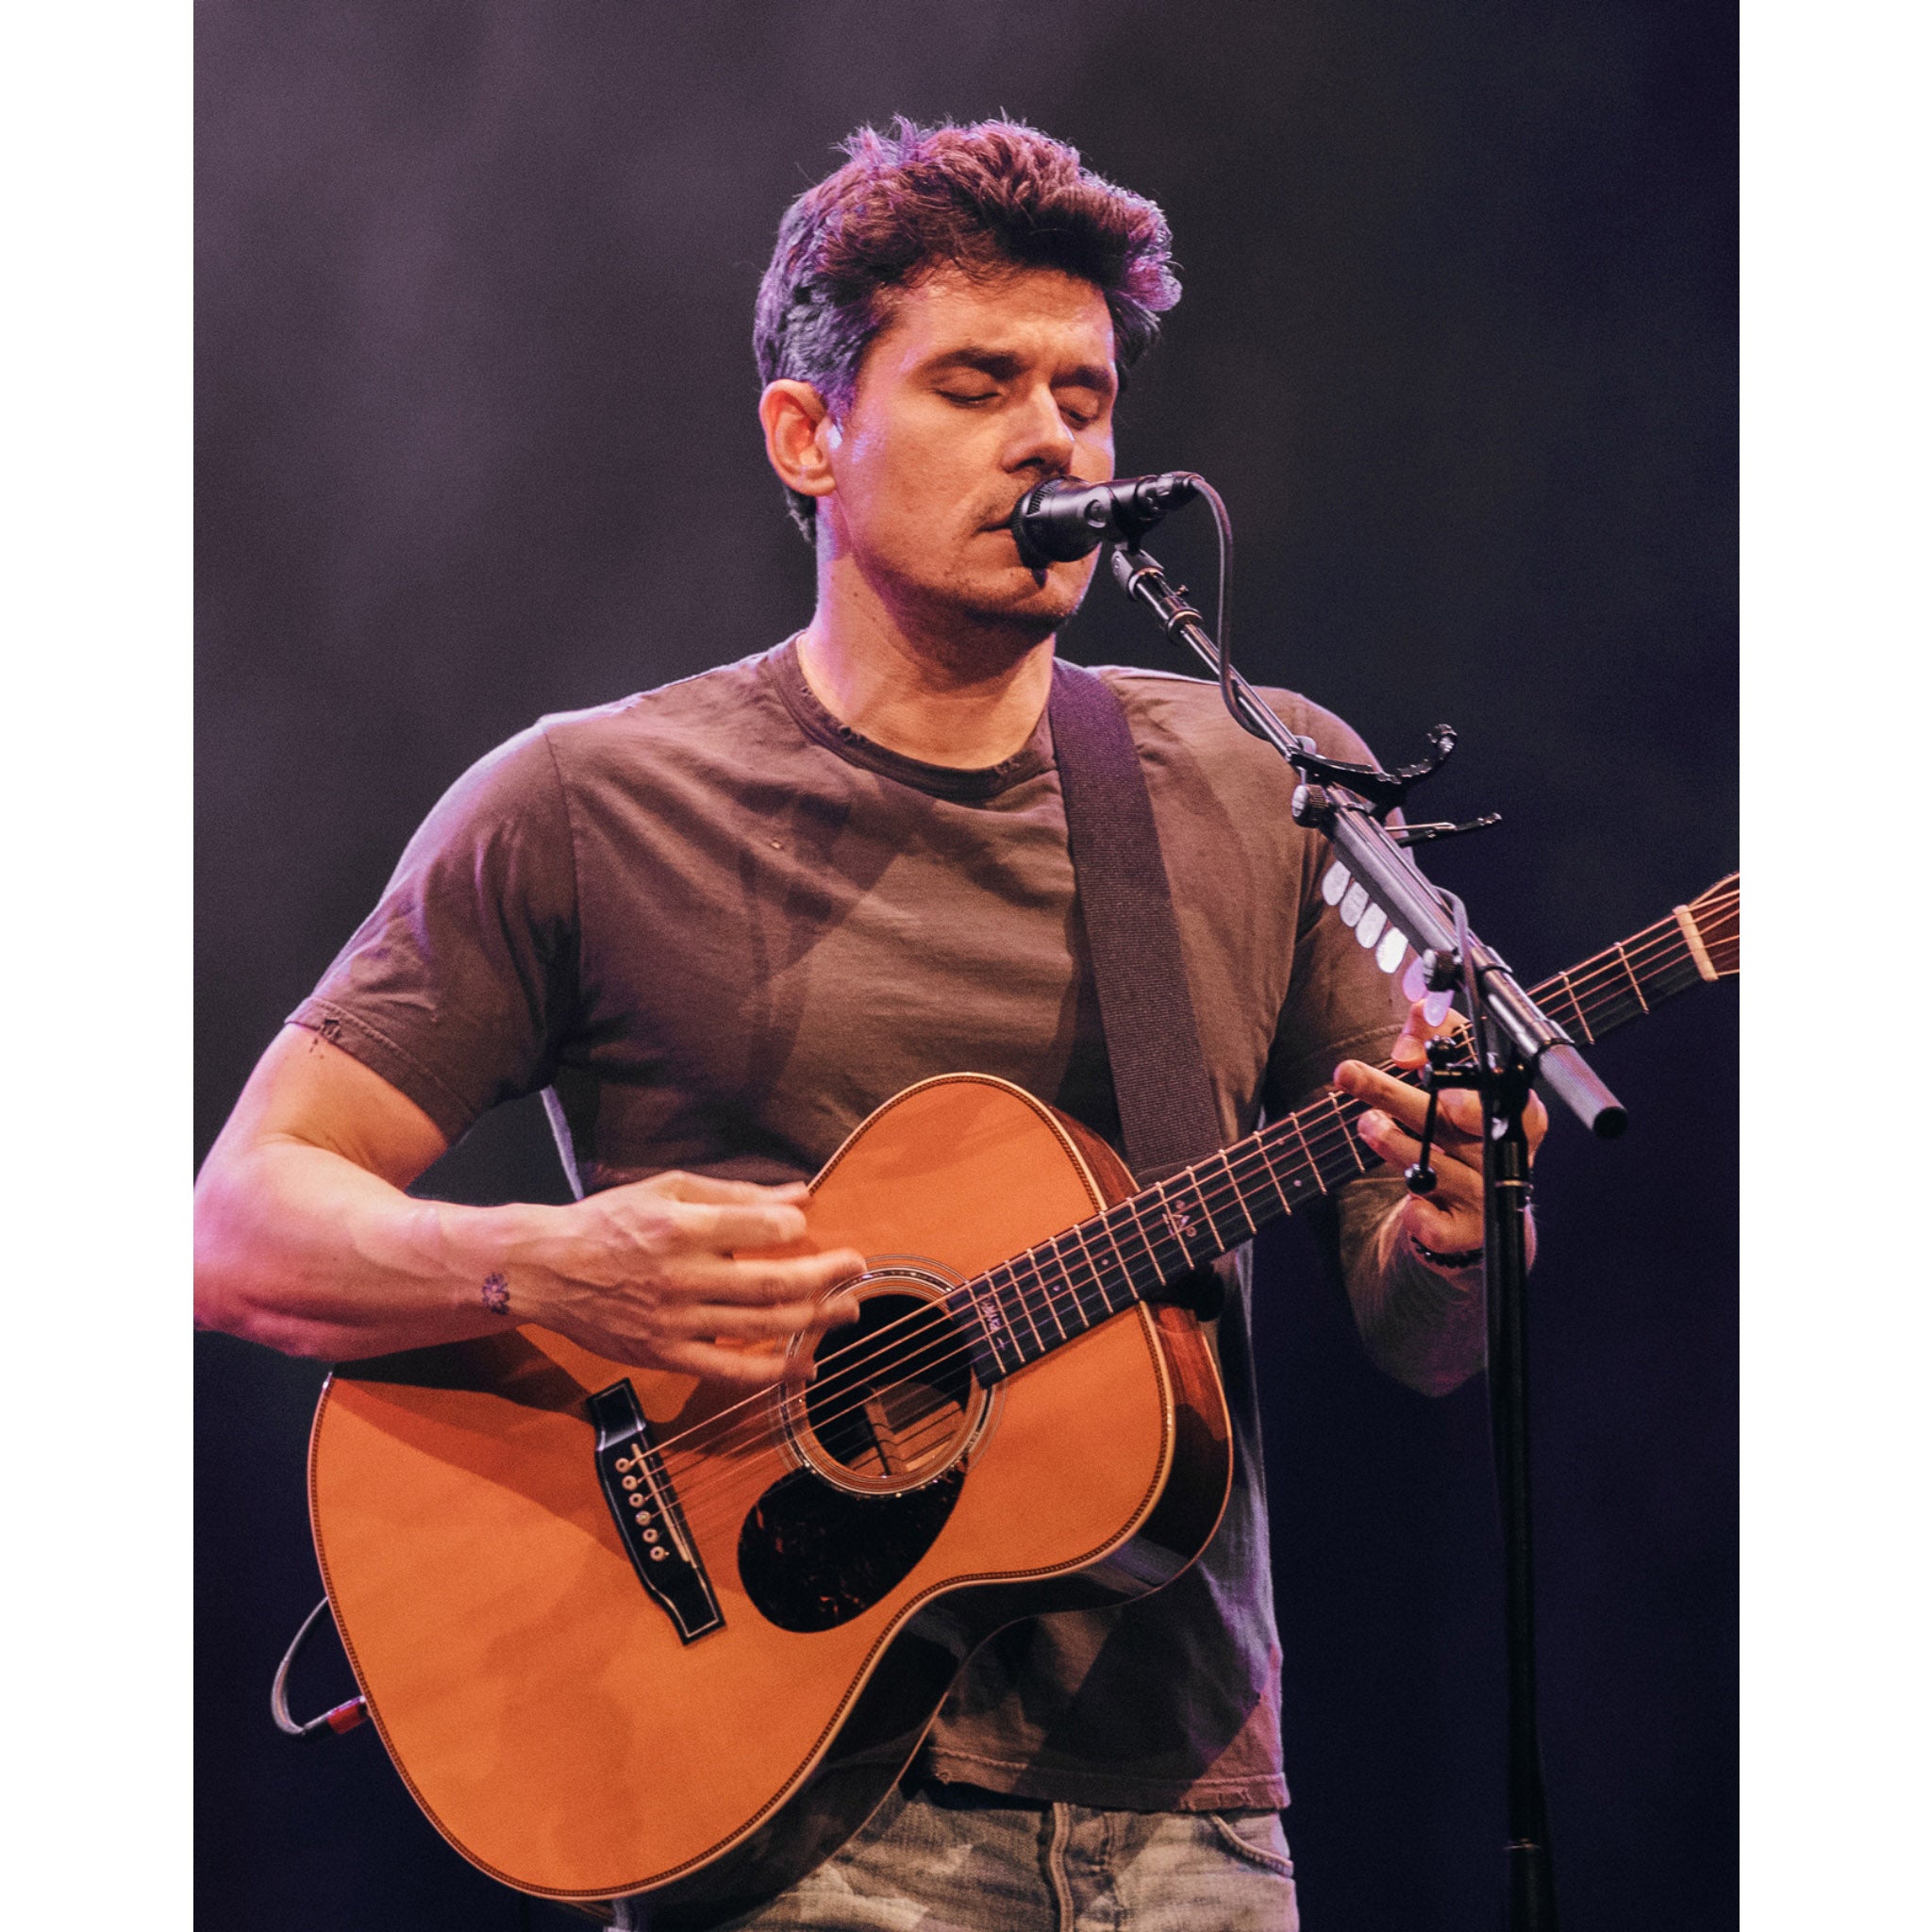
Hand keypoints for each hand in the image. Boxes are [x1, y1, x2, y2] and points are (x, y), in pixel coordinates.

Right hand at [498, 1171, 865, 1385]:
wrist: (547, 1269)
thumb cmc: (611, 1220)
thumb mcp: (668, 1188)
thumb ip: (736, 1194)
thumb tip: (800, 1196)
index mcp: (681, 1227)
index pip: (759, 1231)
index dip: (793, 1228)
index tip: (806, 1225)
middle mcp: (682, 1276)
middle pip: (772, 1283)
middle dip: (826, 1276)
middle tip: (857, 1267)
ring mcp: (675, 1321)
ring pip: (760, 1328)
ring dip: (814, 1321)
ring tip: (847, 1311)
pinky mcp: (666, 1355)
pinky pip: (730, 1371)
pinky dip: (774, 1373)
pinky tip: (806, 1367)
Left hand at [1333, 1000, 1547, 1270]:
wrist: (1471, 1208)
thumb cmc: (1457, 1124)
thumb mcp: (1449, 1071)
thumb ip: (1430, 1038)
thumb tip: (1404, 1051)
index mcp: (1511, 1114)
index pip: (1505, 1099)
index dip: (1474, 1094)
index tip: (1433, 1081)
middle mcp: (1501, 1155)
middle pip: (1458, 1127)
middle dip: (1402, 1101)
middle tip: (1357, 1078)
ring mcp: (1484, 1198)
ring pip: (1441, 1172)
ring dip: (1395, 1144)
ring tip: (1366, 1122)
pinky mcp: (1463, 1234)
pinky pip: (1439, 1229)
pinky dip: (1420, 1217)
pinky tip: (1409, 1204)